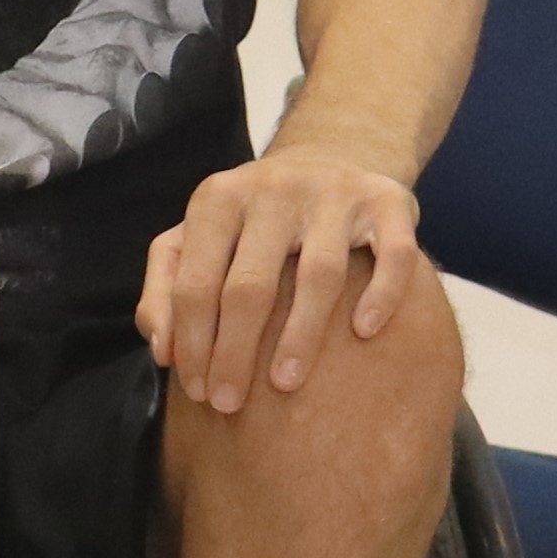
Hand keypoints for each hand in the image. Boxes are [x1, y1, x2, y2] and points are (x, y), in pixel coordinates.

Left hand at [140, 151, 429, 415]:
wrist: (330, 154)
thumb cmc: (253, 217)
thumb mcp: (198, 235)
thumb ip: (165, 287)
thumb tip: (163, 350)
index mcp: (219, 199)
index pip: (196, 283)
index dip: (192, 343)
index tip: (197, 392)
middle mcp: (275, 189)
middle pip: (250, 285)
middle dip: (234, 352)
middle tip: (229, 403)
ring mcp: (335, 192)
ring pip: (319, 274)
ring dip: (300, 335)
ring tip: (285, 383)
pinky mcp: (389, 199)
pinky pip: (393, 253)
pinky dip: (381, 294)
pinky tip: (364, 333)